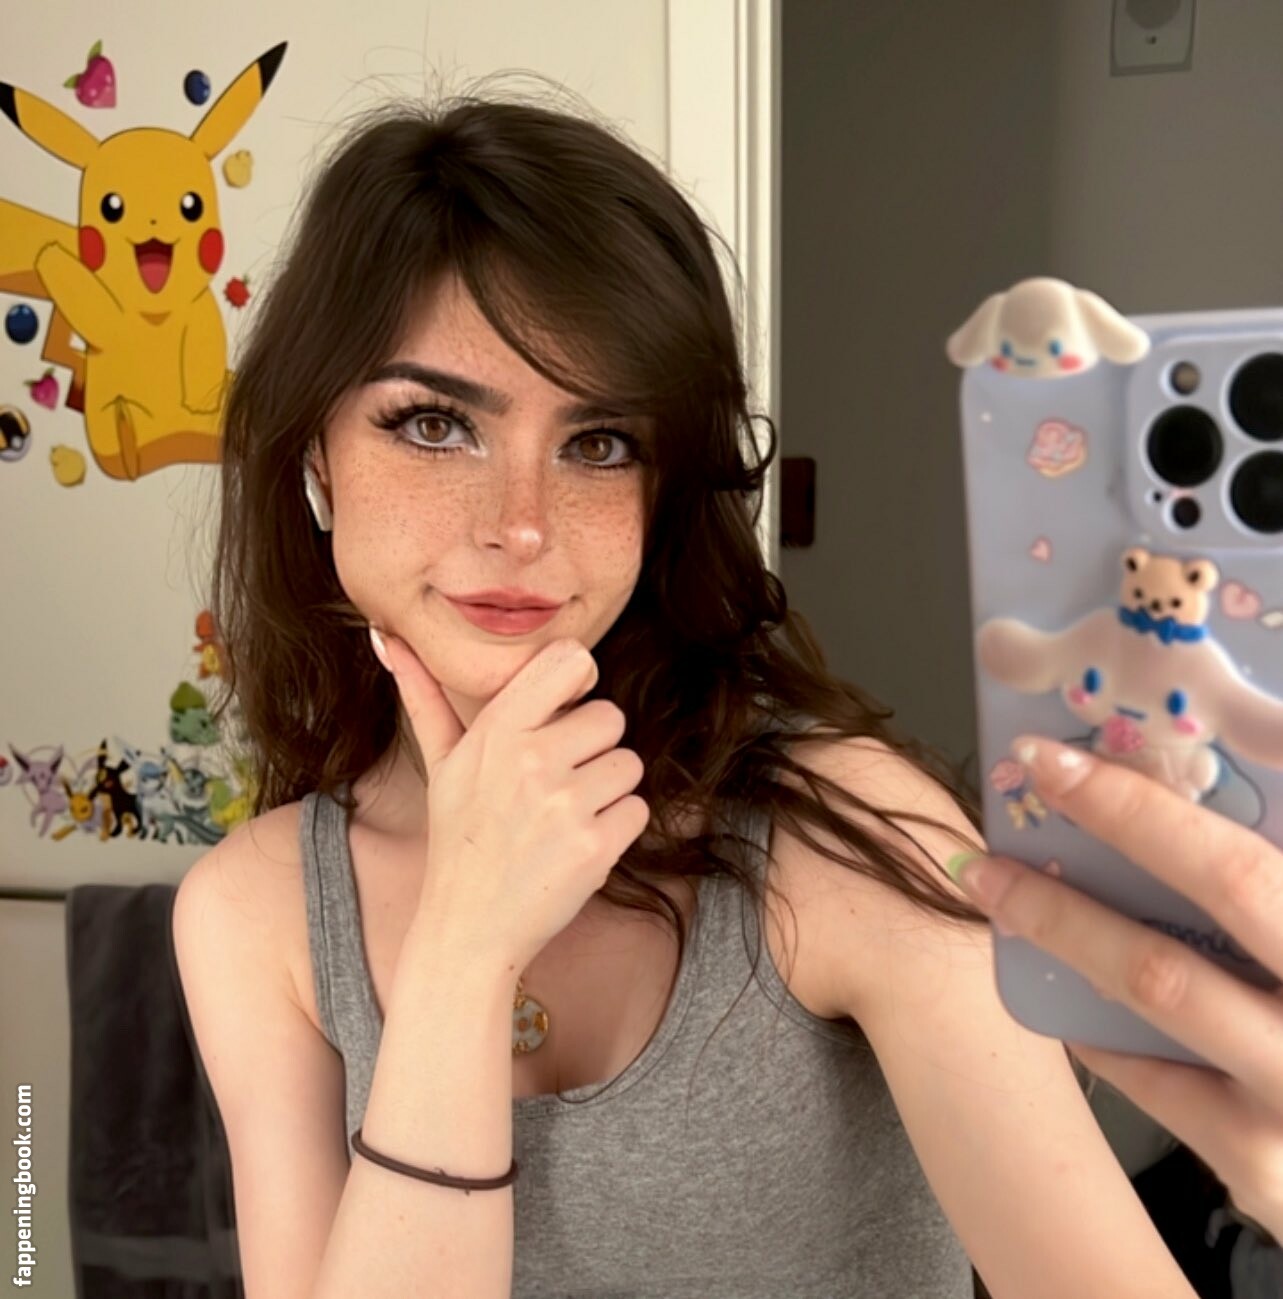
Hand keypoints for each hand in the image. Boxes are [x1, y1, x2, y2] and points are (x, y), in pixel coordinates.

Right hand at [368, 628, 650, 972]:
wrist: (468, 927)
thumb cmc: (459, 838)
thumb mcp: (440, 764)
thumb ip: (423, 695)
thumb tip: (386, 636)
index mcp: (496, 729)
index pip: (572, 659)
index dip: (578, 684)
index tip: (562, 713)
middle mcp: (530, 759)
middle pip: (611, 716)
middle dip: (592, 749)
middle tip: (552, 786)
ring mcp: (564, 804)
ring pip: (629, 764)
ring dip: (607, 792)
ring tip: (562, 818)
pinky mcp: (595, 846)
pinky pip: (638, 809)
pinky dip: (617, 830)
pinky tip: (576, 845)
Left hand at [951, 734, 1282, 1243]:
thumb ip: (1254, 884)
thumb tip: (1169, 787)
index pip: (1236, 865)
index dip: (1136, 807)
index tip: (1049, 758)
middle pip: (1195, 919)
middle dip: (1089, 856)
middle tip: (1003, 814)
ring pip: (1157, 992)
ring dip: (1064, 929)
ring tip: (995, 887)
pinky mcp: (1264, 1164)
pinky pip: (1153, 1080)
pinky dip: (1098, 1027)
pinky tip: (1063, 993)